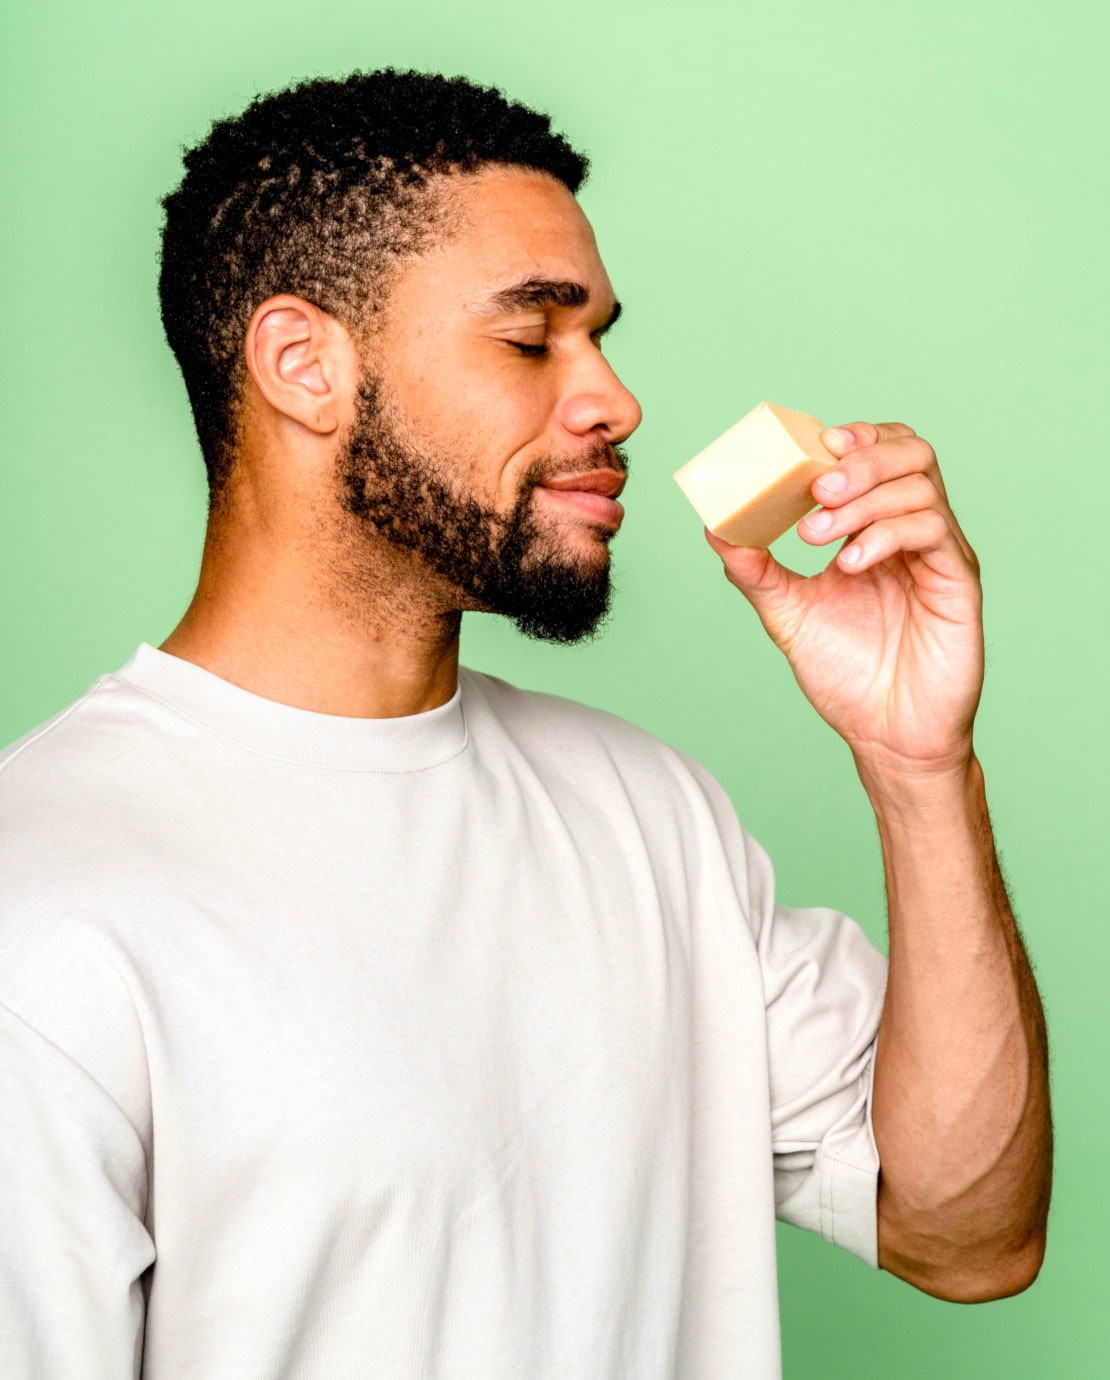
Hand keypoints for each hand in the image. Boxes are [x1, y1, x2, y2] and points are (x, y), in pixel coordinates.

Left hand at [705, 422, 983, 778]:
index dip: (853, 437)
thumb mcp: (788, 614)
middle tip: (816, 490)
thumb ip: (756, 571)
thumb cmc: (847, 674)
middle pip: (911, 452)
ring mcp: (940, 554)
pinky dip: (884, 536)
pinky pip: (932, 533)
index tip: (813, 444)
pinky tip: (849, 564)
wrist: (884, 736)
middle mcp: (914, 531)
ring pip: (920, 486)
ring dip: (863, 500)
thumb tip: (715, 528)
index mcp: (878, 527)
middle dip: (861, 459)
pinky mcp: (959, 583)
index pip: (880, 452)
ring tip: (818, 537)